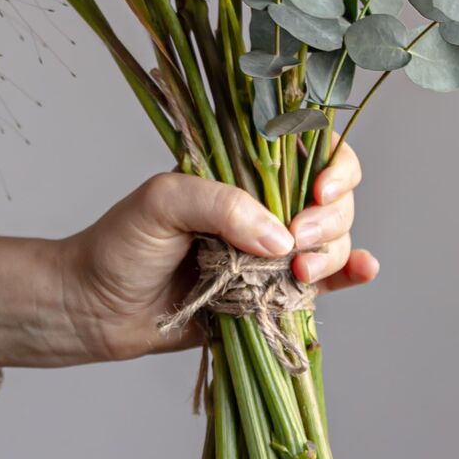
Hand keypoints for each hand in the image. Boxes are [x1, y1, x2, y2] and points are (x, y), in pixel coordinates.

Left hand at [0, 145, 377, 370]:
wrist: (94, 308)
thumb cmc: (119, 243)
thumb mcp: (163, 202)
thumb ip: (222, 206)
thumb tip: (281, 236)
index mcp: (243, 171)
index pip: (309, 149)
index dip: (331, 163)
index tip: (319, 188)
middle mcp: (266, 207)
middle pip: (333, 198)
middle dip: (328, 218)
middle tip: (295, 241)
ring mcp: (273, 253)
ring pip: (334, 241)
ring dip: (332, 252)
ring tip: (295, 272)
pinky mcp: (271, 296)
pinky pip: (325, 283)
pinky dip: (350, 275)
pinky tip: (364, 270)